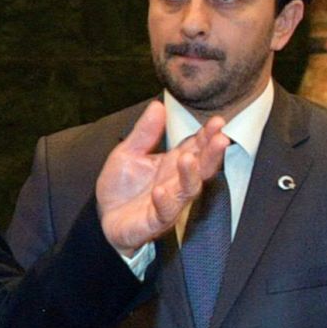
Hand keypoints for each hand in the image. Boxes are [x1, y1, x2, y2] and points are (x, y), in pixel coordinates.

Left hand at [95, 100, 227, 255]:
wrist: (105, 218)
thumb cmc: (122, 187)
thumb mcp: (127, 153)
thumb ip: (144, 132)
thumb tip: (158, 105)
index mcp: (171, 164)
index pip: (195, 147)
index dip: (207, 135)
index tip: (218, 121)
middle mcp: (175, 182)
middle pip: (200, 168)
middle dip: (212, 154)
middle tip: (221, 138)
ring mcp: (167, 203)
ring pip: (187, 190)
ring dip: (189, 175)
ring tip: (188, 159)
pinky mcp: (153, 221)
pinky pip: (163, 213)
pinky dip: (164, 202)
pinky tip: (160, 190)